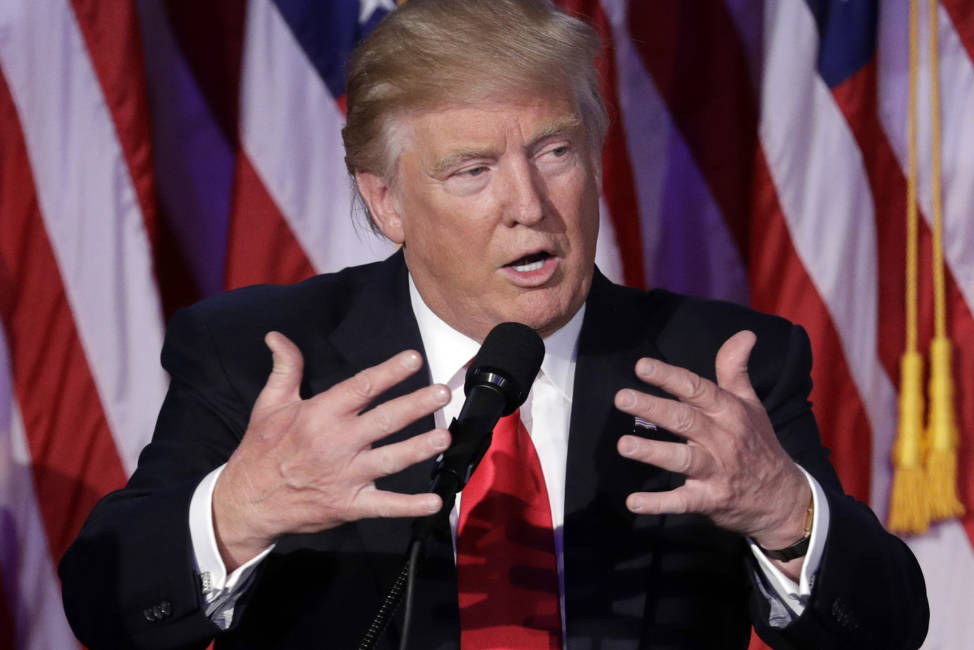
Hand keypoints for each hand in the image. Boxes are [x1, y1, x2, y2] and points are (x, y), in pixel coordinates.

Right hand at [213, 332, 450, 570]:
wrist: (247, 501)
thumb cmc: (262, 449)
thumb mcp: (270, 404)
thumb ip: (285, 369)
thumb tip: (277, 336)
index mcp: (320, 414)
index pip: (361, 387)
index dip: (389, 372)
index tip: (414, 358)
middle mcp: (337, 443)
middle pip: (385, 420)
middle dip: (417, 405)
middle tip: (443, 393)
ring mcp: (345, 476)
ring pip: (390, 460)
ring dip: (419, 449)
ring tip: (445, 437)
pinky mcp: (349, 505)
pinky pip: (384, 506)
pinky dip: (410, 506)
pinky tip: (435, 501)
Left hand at [615, 331, 810, 561]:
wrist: (783, 499)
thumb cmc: (758, 444)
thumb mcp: (752, 405)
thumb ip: (736, 370)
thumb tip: (744, 333)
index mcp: (729, 412)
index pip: (697, 389)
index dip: (669, 376)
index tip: (641, 366)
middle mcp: (722, 439)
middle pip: (685, 420)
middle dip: (652, 408)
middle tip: (622, 398)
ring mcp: (716, 471)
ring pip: (682, 458)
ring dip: (652, 452)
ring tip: (623, 444)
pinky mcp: (710, 500)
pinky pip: (682, 502)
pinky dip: (659, 503)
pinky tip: (634, 502)